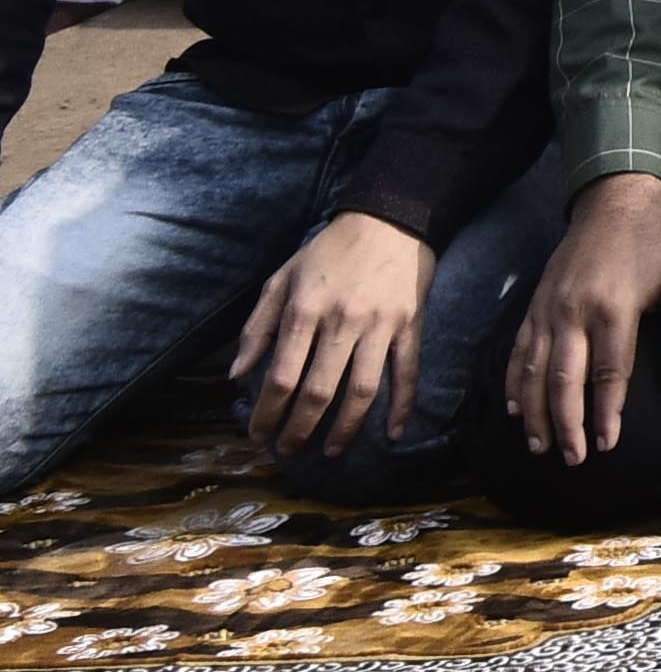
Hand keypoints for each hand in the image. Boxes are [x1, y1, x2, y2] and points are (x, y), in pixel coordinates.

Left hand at [231, 210, 441, 461]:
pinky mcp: (411, 327)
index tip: (258, 434)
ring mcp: (381, 326)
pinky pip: (408, 373)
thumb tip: (238, 374)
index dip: (268, 411)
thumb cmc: (328, 252)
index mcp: (305, 310)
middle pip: (319, 391)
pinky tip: (393, 433)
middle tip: (289, 450)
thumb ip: (258, 326)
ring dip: (345, 428)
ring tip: (330, 450)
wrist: (390, 221)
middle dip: (300, 428)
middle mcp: (342, 322)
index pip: (282, 375)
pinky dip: (403, 407)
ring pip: (363, 390)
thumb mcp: (281, 280)